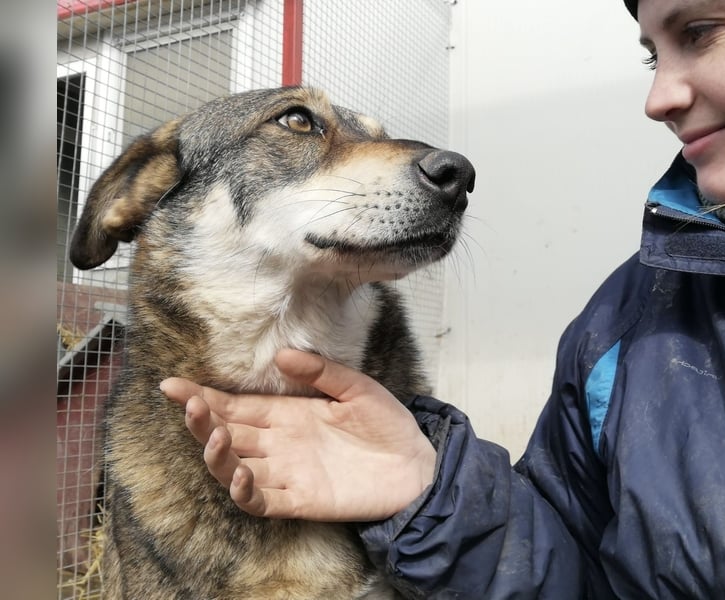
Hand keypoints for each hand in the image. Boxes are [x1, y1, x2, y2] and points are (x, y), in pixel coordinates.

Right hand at [160, 349, 435, 521]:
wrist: (417, 462)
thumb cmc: (387, 423)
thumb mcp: (356, 387)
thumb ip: (320, 371)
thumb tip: (281, 353)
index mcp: (286, 413)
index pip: (234, 405)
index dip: (202, 396)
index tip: (171, 384)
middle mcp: (278, 443)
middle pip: (226, 433)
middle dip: (200, 420)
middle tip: (188, 404)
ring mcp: (285, 473)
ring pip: (233, 468)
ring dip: (216, 455)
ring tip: (213, 434)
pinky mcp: (298, 500)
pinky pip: (259, 501)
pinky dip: (243, 491)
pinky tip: (239, 474)